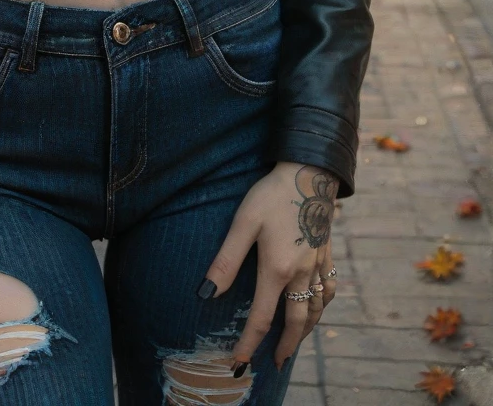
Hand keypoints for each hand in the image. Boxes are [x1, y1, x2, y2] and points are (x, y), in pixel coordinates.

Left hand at [199, 161, 337, 371]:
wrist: (309, 172)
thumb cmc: (272, 195)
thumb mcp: (243, 223)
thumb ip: (226, 261)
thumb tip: (206, 294)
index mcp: (277, 270)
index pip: (261, 319)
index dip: (249, 344)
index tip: (240, 363)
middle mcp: (301, 273)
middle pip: (296, 322)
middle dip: (285, 346)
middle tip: (276, 362)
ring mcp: (317, 263)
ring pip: (316, 308)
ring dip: (306, 330)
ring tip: (296, 341)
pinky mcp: (326, 251)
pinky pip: (328, 288)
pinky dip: (323, 304)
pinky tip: (318, 305)